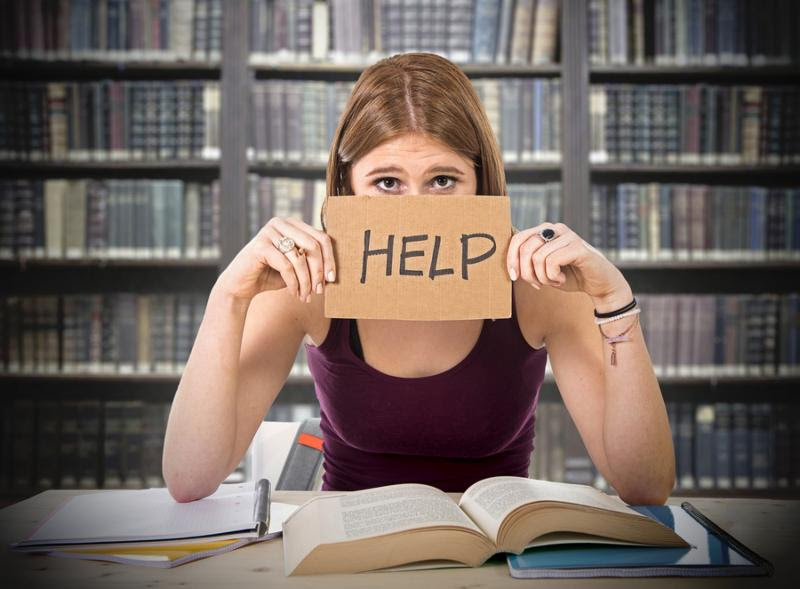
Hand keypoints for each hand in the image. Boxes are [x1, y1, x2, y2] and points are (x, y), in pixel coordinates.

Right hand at [215, 217, 336, 302]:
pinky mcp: (260, 246)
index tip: (332, 279)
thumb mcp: (296, 267)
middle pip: (313, 245)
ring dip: (306, 282)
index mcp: (293, 224)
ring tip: (305, 296)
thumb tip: (332, 272)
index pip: (321, 237)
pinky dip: (294, 283)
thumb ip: (311, 263)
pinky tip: (294, 294)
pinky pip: (286, 266)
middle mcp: (281, 223)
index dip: (330, 258)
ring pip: (300, 258)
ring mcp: (269, 232)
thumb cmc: (271, 275)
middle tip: (319, 291)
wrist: (241, 285)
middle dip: (318, 271)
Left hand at [506, 222, 631, 309]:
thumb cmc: (569, 276)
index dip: (511, 259)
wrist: (599, 283)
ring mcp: (567, 236)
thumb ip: (528, 263)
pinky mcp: (578, 247)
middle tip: (537, 284)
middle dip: (526, 272)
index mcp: (544, 231)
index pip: (517, 238)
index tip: (513, 277)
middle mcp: (554, 229)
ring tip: (553, 281)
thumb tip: (510, 265)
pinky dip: (552, 277)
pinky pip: (552, 262)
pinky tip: (561, 279)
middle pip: (525, 248)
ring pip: (537, 257)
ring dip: (542, 277)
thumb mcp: (543, 269)